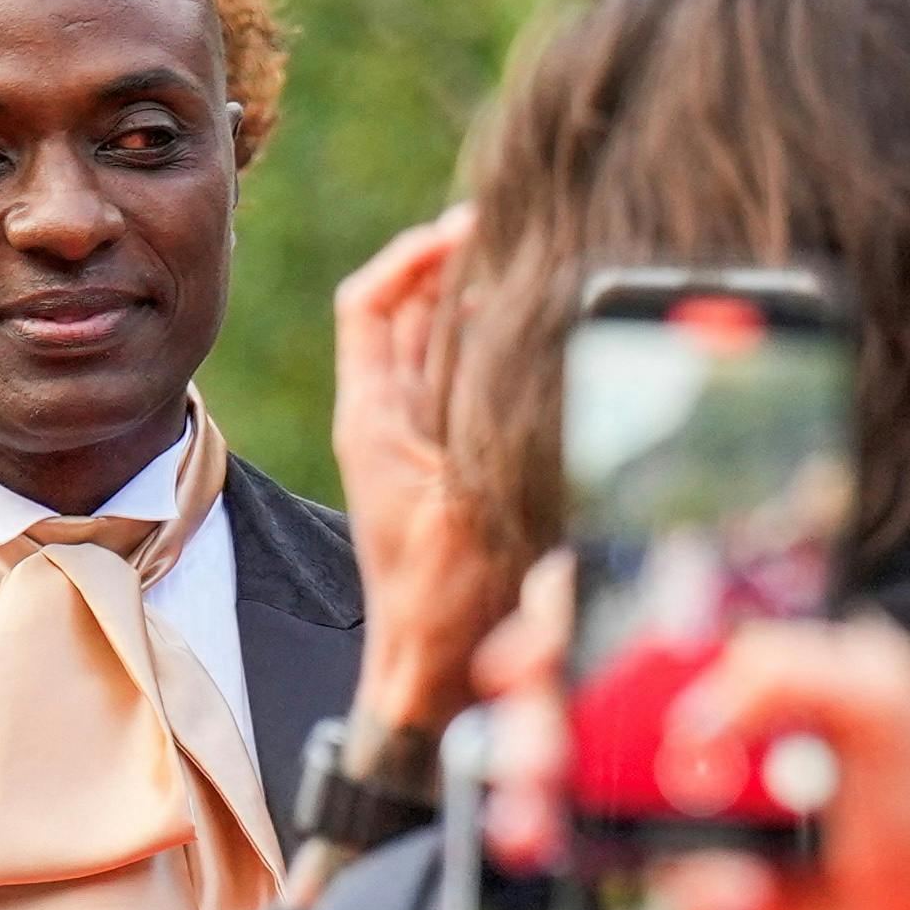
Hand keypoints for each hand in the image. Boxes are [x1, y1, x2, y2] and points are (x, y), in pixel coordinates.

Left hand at [327, 207, 507, 756]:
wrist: (435, 678)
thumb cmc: (445, 604)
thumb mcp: (474, 500)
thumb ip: (495, 418)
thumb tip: (527, 335)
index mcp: (372, 420)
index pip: (369, 305)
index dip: (411, 255)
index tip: (464, 231)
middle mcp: (387, 423)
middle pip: (411, 315)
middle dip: (457, 266)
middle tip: (515, 235)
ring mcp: (419, 447)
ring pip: (442, 349)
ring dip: (481, 305)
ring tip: (533, 270)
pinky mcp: (450, 471)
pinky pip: (467, 391)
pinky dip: (497, 356)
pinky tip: (540, 341)